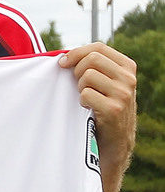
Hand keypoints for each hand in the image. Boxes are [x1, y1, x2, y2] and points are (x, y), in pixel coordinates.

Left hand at [59, 42, 136, 191]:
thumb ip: (94, 67)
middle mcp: (129, 78)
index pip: (98, 47)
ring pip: (87, 75)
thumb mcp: (107, 84)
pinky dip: (81, 102)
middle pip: (91, 59)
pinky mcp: (114, 110)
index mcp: (128, 67)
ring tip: (85, 99)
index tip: (63, 63)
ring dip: (78, 88)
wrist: (114, 144)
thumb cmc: (102, 111)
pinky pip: (85, 94)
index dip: (76, 52)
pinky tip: (87, 110)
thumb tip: (64, 56)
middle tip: (75, 85)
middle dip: (75, 70)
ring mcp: (123, 94)